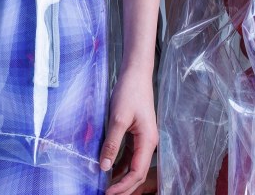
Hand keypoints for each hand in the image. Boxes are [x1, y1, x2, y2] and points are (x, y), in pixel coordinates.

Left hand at [102, 68, 157, 194]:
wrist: (136, 72)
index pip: (137, 173)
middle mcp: (148, 142)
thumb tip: (105, 167)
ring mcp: (143, 138)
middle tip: (106, 194)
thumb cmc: (130, 91)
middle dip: (124, 187)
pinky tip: (111, 169)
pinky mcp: (137, 133)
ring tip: (107, 187)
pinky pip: (130, 155)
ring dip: (122, 178)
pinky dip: (121, 165)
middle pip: (138, 173)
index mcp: (148, 141)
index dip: (122, 186)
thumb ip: (112, 144)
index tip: (108, 193)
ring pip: (134, 165)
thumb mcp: (118, 118)